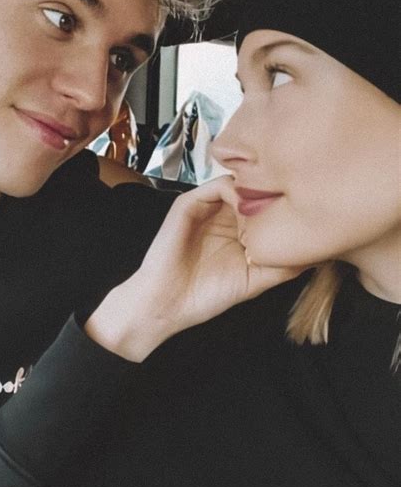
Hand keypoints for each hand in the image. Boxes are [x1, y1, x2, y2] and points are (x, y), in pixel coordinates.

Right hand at [86, 176, 301, 360]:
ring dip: (259, 191)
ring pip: (240, 182)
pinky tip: (250, 212)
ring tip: (272, 210)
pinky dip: (237, 191)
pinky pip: (218, 185)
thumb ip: (283, 264)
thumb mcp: (255, 280)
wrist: (168, 304)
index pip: (268, 203)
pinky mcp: (189, 203)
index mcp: (239, 228)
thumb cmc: (207, 295)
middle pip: (256, 188)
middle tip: (297, 201)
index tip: (309, 211)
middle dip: (276, 192)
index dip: (287, 204)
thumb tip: (319, 252)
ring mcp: (207, 206)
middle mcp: (224, 213)